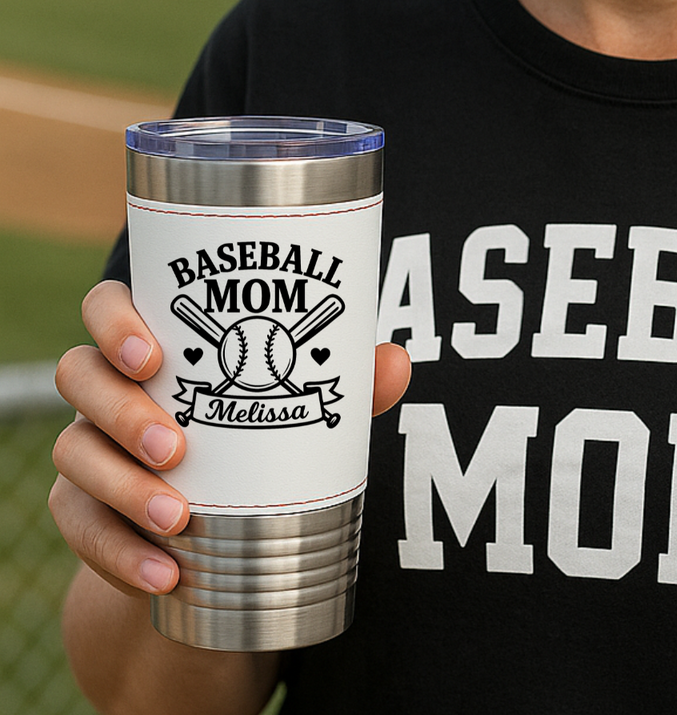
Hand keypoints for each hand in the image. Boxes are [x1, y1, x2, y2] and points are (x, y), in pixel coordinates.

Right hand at [50, 280, 411, 597]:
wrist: (214, 527)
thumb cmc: (260, 431)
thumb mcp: (303, 404)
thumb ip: (348, 383)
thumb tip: (396, 362)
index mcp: (153, 342)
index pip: (106, 307)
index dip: (115, 323)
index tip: (154, 357)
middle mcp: (109, 388)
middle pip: (80, 377)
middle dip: (123, 412)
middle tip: (175, 448)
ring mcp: (89, 447)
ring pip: (74, 454)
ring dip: (121, 487)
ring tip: (177, 519)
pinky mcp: (84, 509)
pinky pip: (80, 527)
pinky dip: (118, 554)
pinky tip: (163, 573)